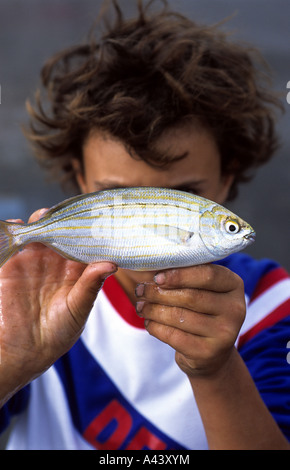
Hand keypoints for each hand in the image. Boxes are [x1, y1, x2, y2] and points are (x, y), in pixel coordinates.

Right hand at [0, 209, 116, 403]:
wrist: (25, 351)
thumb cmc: (59, 333)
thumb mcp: (78, 309)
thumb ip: (90, 286)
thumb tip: (111, 264)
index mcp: (77, 270)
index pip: (86, 243)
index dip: (91, 229)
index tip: (98, 215)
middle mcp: (56, 262)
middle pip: (62, 232)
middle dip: (65, 219)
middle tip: (69, 210)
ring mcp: (34, 262)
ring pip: (39, 232)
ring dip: (41, 221)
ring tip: (45, 215)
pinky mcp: (12, 266)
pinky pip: (13, 243)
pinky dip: (15, 230)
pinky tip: (19, 225)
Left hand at [135, 264, 245, 377]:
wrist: (211, 354)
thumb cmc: (201, 311)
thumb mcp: (202, 290)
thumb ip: (185, 275)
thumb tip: (153, 263)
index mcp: (234, 285)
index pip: (208, 274)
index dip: (179, 275)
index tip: (157, 277)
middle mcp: (235, 309)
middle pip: (191, 296)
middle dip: (159, 293)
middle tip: (140, 291)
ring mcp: (225, 333)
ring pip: (179, 317)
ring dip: (153, 310)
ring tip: (140, 306)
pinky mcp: (208, 353)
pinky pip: (174, 336)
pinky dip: (156, 327)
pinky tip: (148, 322)